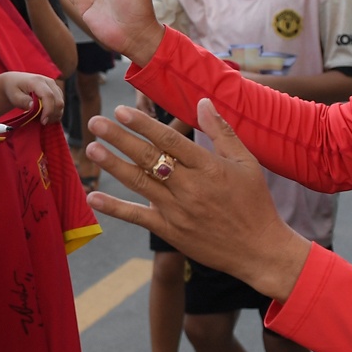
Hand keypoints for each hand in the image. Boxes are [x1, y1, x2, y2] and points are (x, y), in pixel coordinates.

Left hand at [0, 72, 62, 125]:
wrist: (14, 82)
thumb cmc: (13, 89)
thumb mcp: (14, 96)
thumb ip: (24, 101)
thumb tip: (34, 107)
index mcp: (37, 81)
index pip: (48, 96)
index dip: (48, 110)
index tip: (43, 121)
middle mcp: (48, 81)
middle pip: (58, 101)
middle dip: (52, 115)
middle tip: (41, 122)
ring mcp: (53, 85)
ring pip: (60, 104)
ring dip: (54, 115)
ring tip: (41, 118)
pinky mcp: (56, 91)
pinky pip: (59, 104)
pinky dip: (54, 112)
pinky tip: (45, 115)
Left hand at [83, 101, 311, 299]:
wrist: (260, 250)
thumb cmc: (254, 202)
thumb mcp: (247, 162)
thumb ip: (222, 132)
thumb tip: (203, 101)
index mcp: (208, 167)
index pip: (169, 140)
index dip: (143, 124)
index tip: (121, 110)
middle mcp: (190, 187)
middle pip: (149, 158)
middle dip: (120, 138)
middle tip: (96, 122)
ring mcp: (178, 211)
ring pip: (140, 183)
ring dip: (113, 165)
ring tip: (91, 148)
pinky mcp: (170, 231)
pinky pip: (138, 217)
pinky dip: (115, 207)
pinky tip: (93, 197)